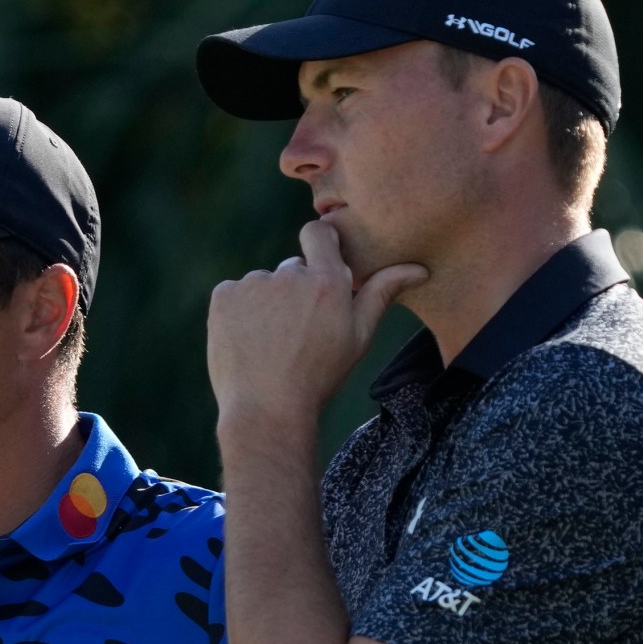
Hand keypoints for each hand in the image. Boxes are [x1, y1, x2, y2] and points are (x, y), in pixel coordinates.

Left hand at [207, 220, 426, 436]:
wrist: (267, 410)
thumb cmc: (319, 377)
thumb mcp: (358, 337)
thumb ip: (382, 294)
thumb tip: (418, 268)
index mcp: (328, 282)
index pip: (318, 233)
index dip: (317, 248)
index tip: (317, 270)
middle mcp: (290, 275)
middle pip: (292, 269)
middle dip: (295, 292)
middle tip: (296, 334)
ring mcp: (253, 284)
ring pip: (262, 284)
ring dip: (266, 304)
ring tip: (271, 344)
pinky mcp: (224, 296)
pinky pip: (234, 294)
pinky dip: (238, 313)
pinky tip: (248, 341)